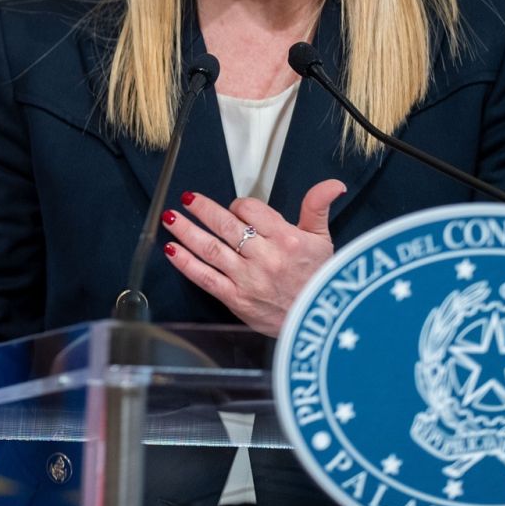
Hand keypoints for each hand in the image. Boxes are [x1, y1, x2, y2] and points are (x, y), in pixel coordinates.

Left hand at [161, 179, 345, 335]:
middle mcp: (264, 258)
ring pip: (210, 249)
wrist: (317, 321)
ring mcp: (247, 279)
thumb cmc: (319, 279)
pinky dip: (185, 263)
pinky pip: (205, 277)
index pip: (251, 210)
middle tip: (188, 198)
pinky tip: (172, 250)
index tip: (236, 207)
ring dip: (187, 231)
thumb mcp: (323, 239)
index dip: (240, 205)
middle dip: (203, 209)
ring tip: (171, 218)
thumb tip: (333, 184)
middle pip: (225, 226)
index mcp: (285, 239)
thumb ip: (318, 206)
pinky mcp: (235, 299)